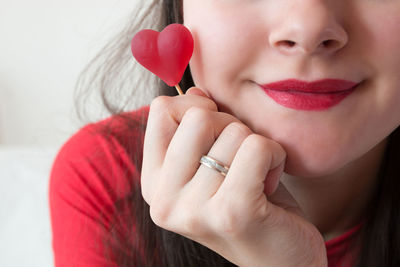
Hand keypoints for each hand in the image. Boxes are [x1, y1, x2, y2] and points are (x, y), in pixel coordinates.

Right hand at [141, 87, 326, 266]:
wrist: (278, 260)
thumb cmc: (246, 204)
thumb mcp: (212, 165)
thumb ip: (196, 129)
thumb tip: (194, 91)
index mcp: (154, 185)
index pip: (161, 111)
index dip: (197, 108)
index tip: (216, 132)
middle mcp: (164, 201)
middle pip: (198, 115)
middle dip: (231, 126)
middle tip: (240, 158)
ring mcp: (194, 210)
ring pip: (234, 131)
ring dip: (257, 146)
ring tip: (256, 179)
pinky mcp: (232, 212)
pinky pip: (258, 147)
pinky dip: (276, 156)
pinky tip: (270, 183)